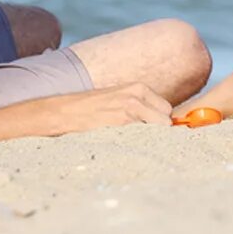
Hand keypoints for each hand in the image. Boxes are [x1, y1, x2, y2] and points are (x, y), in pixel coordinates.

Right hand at [45, 83, 172, 132]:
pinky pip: (141, 139)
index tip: (152, 130)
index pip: (166, 109)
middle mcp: (137, 96)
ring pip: (155, 132)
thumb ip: (141, 107)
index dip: (160, 122)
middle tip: (141, 137)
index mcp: (138, 88)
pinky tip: (122, 144)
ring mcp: (129, 110)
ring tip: (129, 140)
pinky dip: (136, 145)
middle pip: (165, 121)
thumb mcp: (120, 98)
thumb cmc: (92, 108)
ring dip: (147, 139)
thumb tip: (163, 122)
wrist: (66, 112)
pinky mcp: (120, 124)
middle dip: (157, 131)